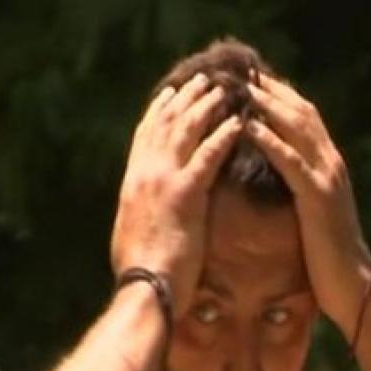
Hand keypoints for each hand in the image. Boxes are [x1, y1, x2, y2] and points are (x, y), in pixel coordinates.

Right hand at [110, 74, 241, 312]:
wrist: (144, 290)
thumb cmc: (141, 273)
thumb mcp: (133, 234)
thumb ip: (141, 214)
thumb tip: (144, 211)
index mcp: (131, 183)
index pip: (144, 136)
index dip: (159, 111)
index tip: (171, 93)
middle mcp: (144, 175)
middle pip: (166, 125)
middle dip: (186, 99)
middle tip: (205, 80)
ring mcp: (162, 182)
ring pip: (186, 132)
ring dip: (207, 107)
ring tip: (227, 90)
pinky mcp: (184, 195)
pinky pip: (207, 158)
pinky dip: (223, 137)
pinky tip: (239, 124)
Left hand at [244, 73, 370, 331]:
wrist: (352, 286)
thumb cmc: (327, 259)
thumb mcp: (312, 215)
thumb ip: (301, 189)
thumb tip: (279, 175)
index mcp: (330, 167)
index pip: (305, 118)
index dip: (281, 96)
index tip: (253, 81)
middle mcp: (332, 165)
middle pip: (302, 113)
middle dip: (273, 91)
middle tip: (243, 74)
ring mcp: (328, 179)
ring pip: (298, 130)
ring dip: (268, 106)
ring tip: (242, 89)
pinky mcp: (318, 198)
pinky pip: (291, 162)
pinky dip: (270, 141)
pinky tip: (249, 128)